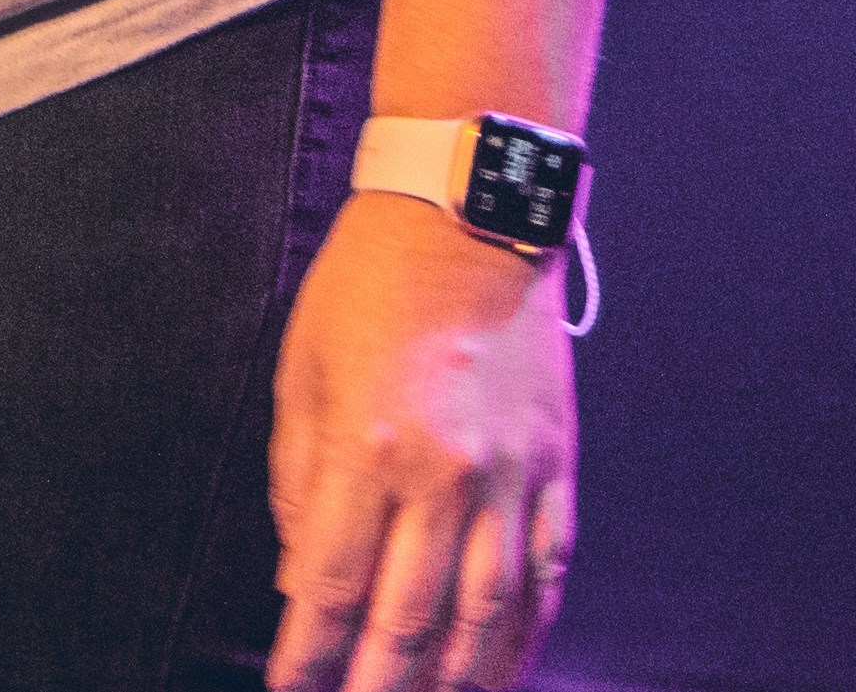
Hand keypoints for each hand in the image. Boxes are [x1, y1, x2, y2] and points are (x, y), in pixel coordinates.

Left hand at [265, 192, 576, 691]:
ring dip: (456, 679)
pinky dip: (527, 633)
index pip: (332, 589)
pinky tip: (507, 668)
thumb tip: (302, 580)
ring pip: (486, 613)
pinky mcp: (556, 465)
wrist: (470, 210)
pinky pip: (547, 571)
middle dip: (377, 688)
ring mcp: (511, 475)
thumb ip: (299, 485)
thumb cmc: (368, 284)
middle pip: (409, 621)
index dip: (309, 659)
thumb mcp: (303, 373)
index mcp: (369, 447)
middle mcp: (446, 473)